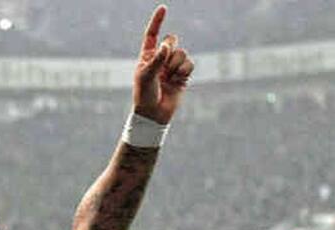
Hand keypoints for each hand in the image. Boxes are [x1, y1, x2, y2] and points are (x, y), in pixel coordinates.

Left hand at [133, 6, 193, 124]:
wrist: (154, 114)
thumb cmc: (144, 94)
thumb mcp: (146, 75)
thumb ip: (157, 58)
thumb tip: (167, 43)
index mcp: (147, 56)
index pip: (152, 34)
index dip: (157, 21)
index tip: (164, 8)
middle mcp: (160, 59)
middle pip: (172, 41)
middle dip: (169, 50)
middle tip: (163, 67)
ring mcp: (172, 66)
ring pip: (182, 53)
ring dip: (175, 65)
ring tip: (168, 79)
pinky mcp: (183, 75)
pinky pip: (189, 64)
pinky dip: (184, 72)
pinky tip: (176, 82)